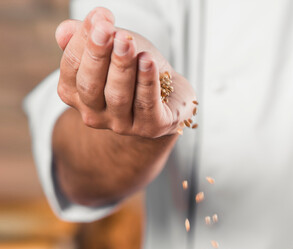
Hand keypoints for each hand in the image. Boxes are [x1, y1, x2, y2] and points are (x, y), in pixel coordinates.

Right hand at [55, 7, 195, 137]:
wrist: (170, 94)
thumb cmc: (134, 69)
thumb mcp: (110, 49)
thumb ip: (87, 39)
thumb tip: (63, 31)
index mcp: (76, 94)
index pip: (72, 66)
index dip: (83, 40)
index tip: (100, 17)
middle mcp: (95, 114)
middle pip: (90, 86)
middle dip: (98, 56)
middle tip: (108, 31)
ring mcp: (122, 125)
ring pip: (118, 97)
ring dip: (122, 67)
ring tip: (127, 41)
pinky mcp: (150, 128)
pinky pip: (146, 105)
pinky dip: (146, 81)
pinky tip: (147, 61)